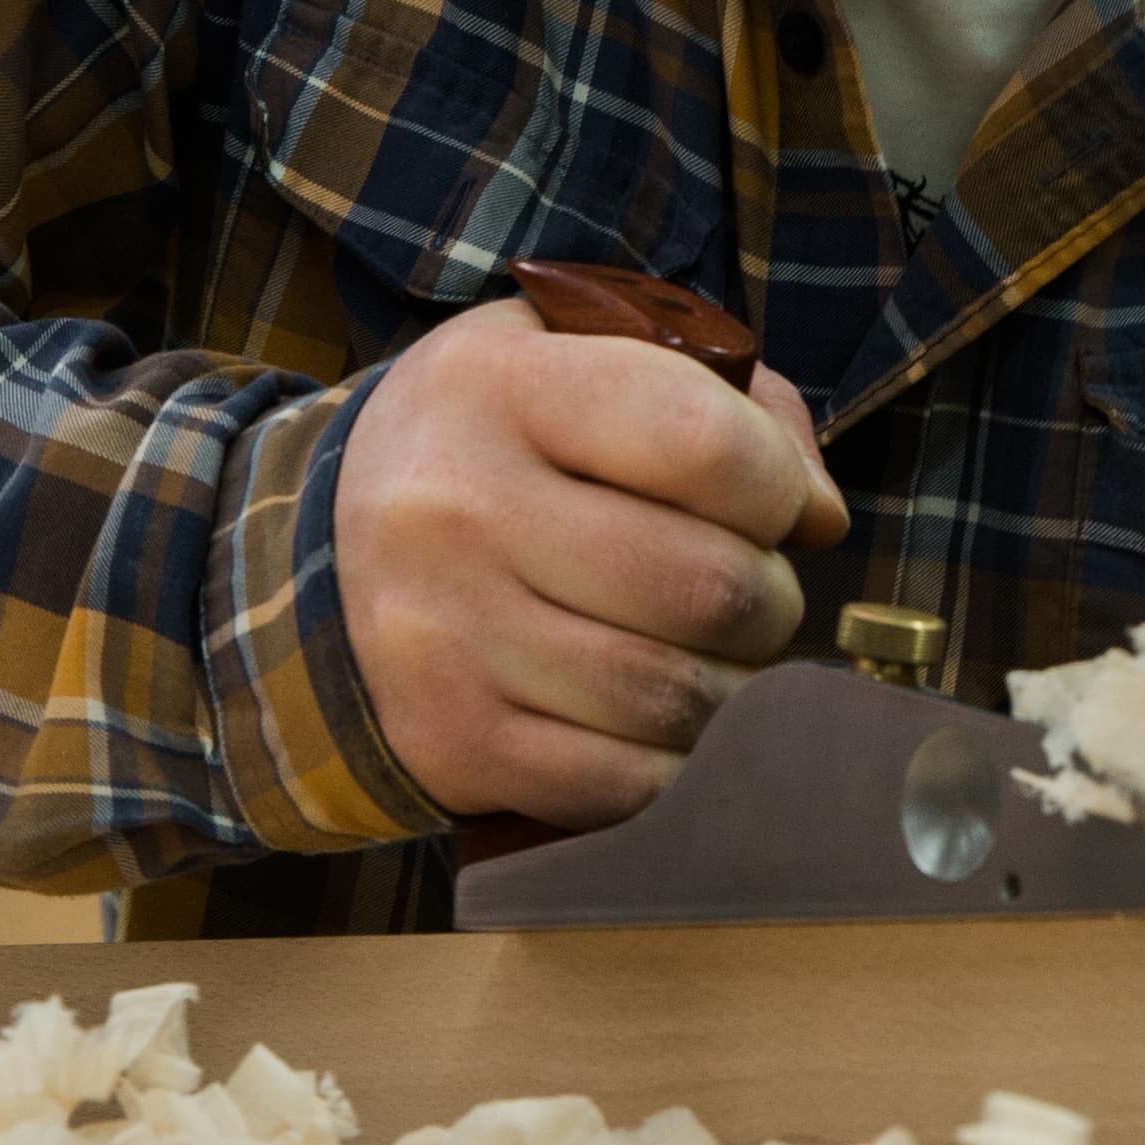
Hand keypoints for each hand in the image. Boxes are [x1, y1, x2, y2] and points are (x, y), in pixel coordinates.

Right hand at [337, 302, 846, 827]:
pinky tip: (657, 719)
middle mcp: (455, 510)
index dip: (776, 483)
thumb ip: (732, 403)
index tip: (768, 500)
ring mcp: (442, 639)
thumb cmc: (501, 443)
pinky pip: (622, 785)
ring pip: (674, 696)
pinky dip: (673, 764)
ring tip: (708, 653)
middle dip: (769, 597)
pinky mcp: (447, 743)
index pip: (703, 443)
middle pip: (706, 587)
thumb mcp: (586, 358)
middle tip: (747, 590)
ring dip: (732, 687)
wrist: (326, 550)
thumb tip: (818, 518)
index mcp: (500, 389)